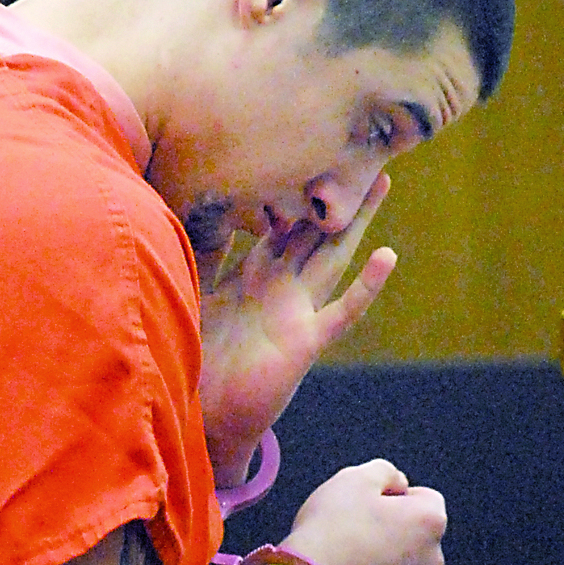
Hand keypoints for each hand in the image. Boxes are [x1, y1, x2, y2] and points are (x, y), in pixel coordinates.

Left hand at [198, 175, 396, 485]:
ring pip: (334, 256)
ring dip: (358, 221)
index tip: (303, 149)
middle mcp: (281, 289)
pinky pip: (342, 311)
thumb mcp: (192, 298)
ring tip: (383, 183)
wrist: (204, 415)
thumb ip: (196, 259)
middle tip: (358, 150)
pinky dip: (366, 287)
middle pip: (314, 230)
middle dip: (334, 192)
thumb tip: (176, 212)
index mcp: (253, 276)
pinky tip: (387, 257)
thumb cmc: (196, 361)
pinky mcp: (306, 342)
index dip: (291, 189)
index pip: (279, 222)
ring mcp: (298, 313)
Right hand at [283, 459, 446, 564]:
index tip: (365, 508)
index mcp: (430, 522)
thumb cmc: (329, 527)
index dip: (393, 498)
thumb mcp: (354, 478)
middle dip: (392, 537)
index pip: (423, 499)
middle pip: (415, 541)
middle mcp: (434, 562)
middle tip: (352, 538)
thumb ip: (386, 472)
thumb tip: (399, 485)